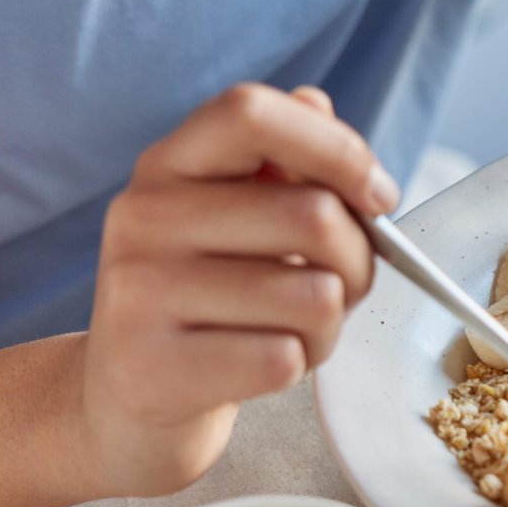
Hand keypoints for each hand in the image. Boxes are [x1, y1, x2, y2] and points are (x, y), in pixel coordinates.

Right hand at [80, 83, 397, 495]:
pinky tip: (261, 367)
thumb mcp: (236, 220)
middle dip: (360, 262)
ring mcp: (140, 293)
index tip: (378, 196)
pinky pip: (284, 359)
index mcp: (167, 165)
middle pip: (314, 216)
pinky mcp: (155, 369)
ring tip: (293, 332)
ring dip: (329, 326)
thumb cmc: (210, 302)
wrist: (128, 403)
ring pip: (314, 298)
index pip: (251, 111)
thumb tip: (316, 103)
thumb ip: (283, 162)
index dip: (338, 148)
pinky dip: (297, 368)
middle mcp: (142, 217)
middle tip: (343, 288)